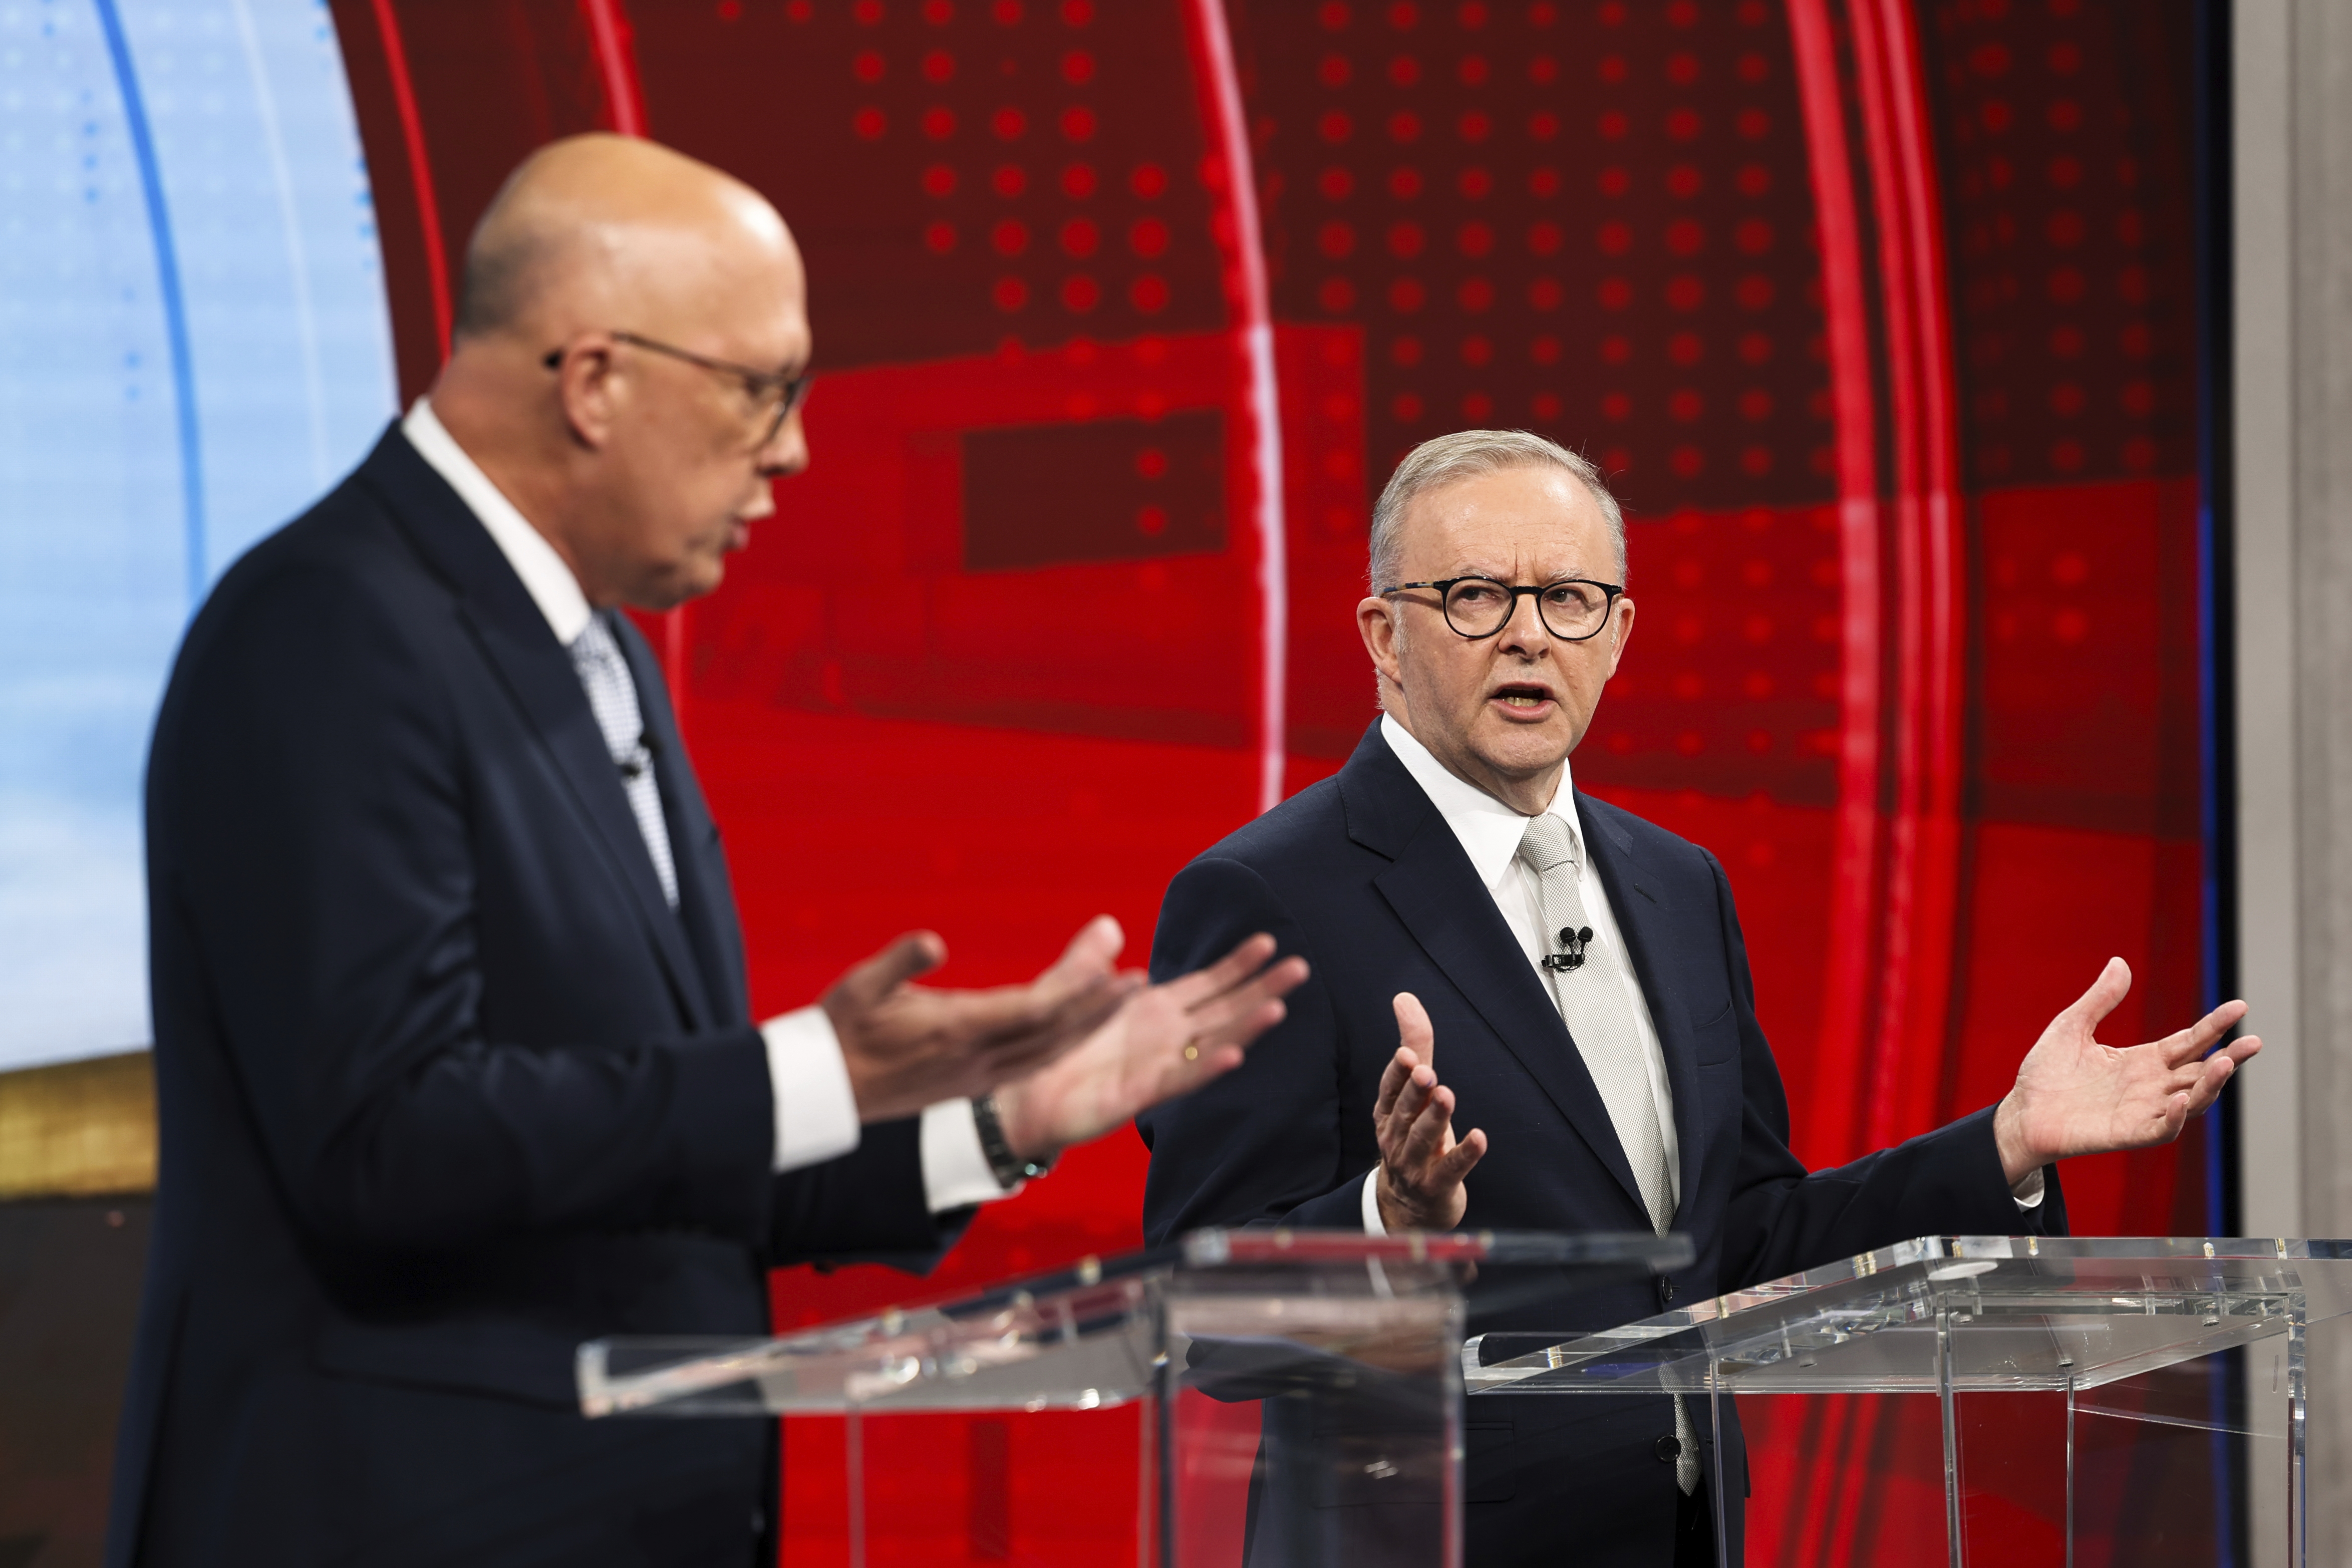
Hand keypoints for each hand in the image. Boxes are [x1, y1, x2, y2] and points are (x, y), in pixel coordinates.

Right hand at [822, 916, 1140, 1123]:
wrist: (824, 1090)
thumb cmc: (840, 1029)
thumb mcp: (860, 986)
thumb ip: (900, 961)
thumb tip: (934, 941)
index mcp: (955, 1030)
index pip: (1033, 1010)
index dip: (1079, 992)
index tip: (1116, 971)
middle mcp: (975, 1059)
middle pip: (1052, 1034)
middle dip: (1099, 1008)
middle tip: (1140, 980)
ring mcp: (976, 1077)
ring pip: (1047, 1053)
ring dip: (1087, 1027)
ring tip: (1121, 1000)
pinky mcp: (971, 1085)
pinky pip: (1031, 1065)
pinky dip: (1063, 1045)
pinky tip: (1080, 1031)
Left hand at [993, 934, 1308, 1160]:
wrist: (1027, 1096)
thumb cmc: (1055, 1049)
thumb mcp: (1070, 992)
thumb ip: (1089, 959)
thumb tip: (1109, 924)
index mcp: (1155, 1009)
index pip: (1207, 982)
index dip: (1238, 963)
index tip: (1268, 941)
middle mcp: (1166, 1036)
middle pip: (1225, 1008)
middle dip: (1261, 987)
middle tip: (1301, 967)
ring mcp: (1159, 1064)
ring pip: (1214, 1041)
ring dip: (1246, 1026)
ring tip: (1278, 1007)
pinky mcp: (1142, 1092)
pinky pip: (1183, 1078)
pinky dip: (1209, 1066)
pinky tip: (1234, 1053)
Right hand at [1373, 993, 1486, 1231]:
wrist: (1409, 1206)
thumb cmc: (1413, 1140)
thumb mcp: (1412, 1093)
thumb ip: (1414, 1045)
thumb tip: (1405, 999)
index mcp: (1388, 1113)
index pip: (1389, 1089)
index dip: (1397, 1073)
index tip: (1407, 1055)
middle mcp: (1396, 1137)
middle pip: (1405, 1111)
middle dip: (1414, 1091)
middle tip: (1426, 1072)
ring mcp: (1413, 1164)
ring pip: (1423, 1138)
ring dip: (1435, 1117)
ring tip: (1447, 1096)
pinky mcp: (1436, 1185)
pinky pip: (1450, 1169)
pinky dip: (1465, 1154)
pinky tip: (1479, 1138)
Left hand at [1992, 957, 2260, 1184]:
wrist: (2022, 1112)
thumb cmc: (2046, 1074)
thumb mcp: (2072, 1027)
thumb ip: (2099, 999)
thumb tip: (2120, 962)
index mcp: (2143, 1060)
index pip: (2189, 1041)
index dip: (2214, 1026)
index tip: (2239, 1006)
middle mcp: (2151, 1086)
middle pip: (2201, 1071)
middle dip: (2229, 1058)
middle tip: (2253, 1041)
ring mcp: (2143, 1111)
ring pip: (2191, 1100)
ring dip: (2209, 1084)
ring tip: (2223, 1062)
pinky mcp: (2127, 1133)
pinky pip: (2162, 1129)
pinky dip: (2174, 1117)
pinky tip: (2180, 1099)